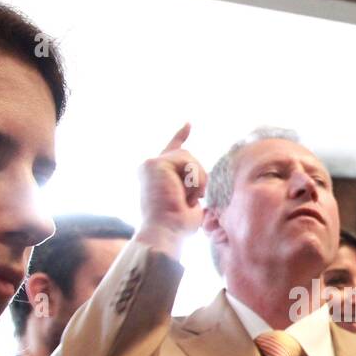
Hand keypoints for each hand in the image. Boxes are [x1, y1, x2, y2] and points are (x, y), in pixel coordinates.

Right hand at [134, 123, 206, 256]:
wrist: (166, 232)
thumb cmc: (178, 226)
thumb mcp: (191, 205)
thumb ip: (194, 189)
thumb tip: (205, 186)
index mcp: (158, 177)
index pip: (172, 151)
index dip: (180, 136)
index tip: (189, 124)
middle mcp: (150, 169)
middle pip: (188, 156)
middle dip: (198, 177)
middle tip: (194, 199)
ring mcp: (151, 165)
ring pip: (189, 157)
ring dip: (197, 179)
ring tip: (189, 198)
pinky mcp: (155, 163)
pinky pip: (187, 160)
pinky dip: (193, 178)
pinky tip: (185, 193)